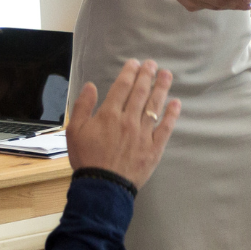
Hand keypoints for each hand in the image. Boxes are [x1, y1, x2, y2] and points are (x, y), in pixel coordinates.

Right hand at [66, 59, 181, 188]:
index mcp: (109, 115)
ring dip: (162, 88)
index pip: (122, 87)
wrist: (103, 186)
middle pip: (140, 92)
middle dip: (147, 75)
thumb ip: (82, 106)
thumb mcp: (74, 131)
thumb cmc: (87, 159)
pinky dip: (172, 114)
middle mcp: (128, 120)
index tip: (134, 63)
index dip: (129, 72)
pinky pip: (166, 128)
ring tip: (167, 75)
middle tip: (152, 64)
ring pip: (155, 106)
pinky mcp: (154, 148)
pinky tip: (176, 103)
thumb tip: (90, 86)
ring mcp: (144, 134)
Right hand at [158, 0, 250, 11]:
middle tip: (247, 5)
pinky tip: (225, 4)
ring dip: (228, 6)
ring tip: (239, 6)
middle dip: (236, 4)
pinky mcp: (189, 7)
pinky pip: (207, 7)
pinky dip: (216, 5)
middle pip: (221, 2)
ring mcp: (192, 2)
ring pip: (215, 6)